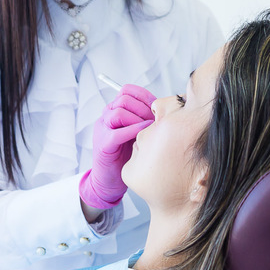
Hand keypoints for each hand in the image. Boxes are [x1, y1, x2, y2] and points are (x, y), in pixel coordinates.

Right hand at [79, 84, 155, 209]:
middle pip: (124, 99)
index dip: (144, 96)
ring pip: (119, 112)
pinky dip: (133, 131)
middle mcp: (106, 116)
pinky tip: (142, 136)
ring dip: (138, 119)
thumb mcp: (138, 132)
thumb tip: (167, 109)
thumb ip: (146, 119)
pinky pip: (117, 132)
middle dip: (143, 108)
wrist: (111, 179)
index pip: (127, 91)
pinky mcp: (104, 143)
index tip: (157, 106)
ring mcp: (103, 129)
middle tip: (154, 120)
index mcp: (114, 110)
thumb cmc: (127, 155)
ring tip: (149, 129)